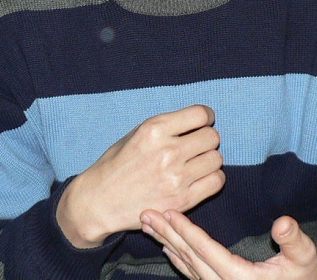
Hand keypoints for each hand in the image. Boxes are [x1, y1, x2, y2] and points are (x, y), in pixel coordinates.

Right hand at [57, 105, 224, 247]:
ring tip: (197, 162)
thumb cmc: (116, 164)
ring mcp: (176, 178)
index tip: (203, 122)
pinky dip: (213, 178)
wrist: (99, 201)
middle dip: (207, 138)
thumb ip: (166, 126)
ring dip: (210, 159)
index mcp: (155, 130)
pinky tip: (200, 177)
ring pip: (217, 159)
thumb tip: (197, 121)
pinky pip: (216, 182)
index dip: (206, 116)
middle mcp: (168, 151)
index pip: (200, 114)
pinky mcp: (182, 200)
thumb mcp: (136, 134)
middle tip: (198, 144)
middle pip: (212, 137)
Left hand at [140, 210, 316, 279]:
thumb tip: (283, 223)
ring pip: (186, 266)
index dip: (186, 230)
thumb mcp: (305, 259)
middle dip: (166, 233)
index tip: (168, 212)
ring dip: (167, 243)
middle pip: (189, 257)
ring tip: (149, 226)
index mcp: (240, 278)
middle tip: (145, 214)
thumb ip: (294, 240)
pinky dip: (178, 260)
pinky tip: (168, 249)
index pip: (205, 250)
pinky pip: (193, 275)